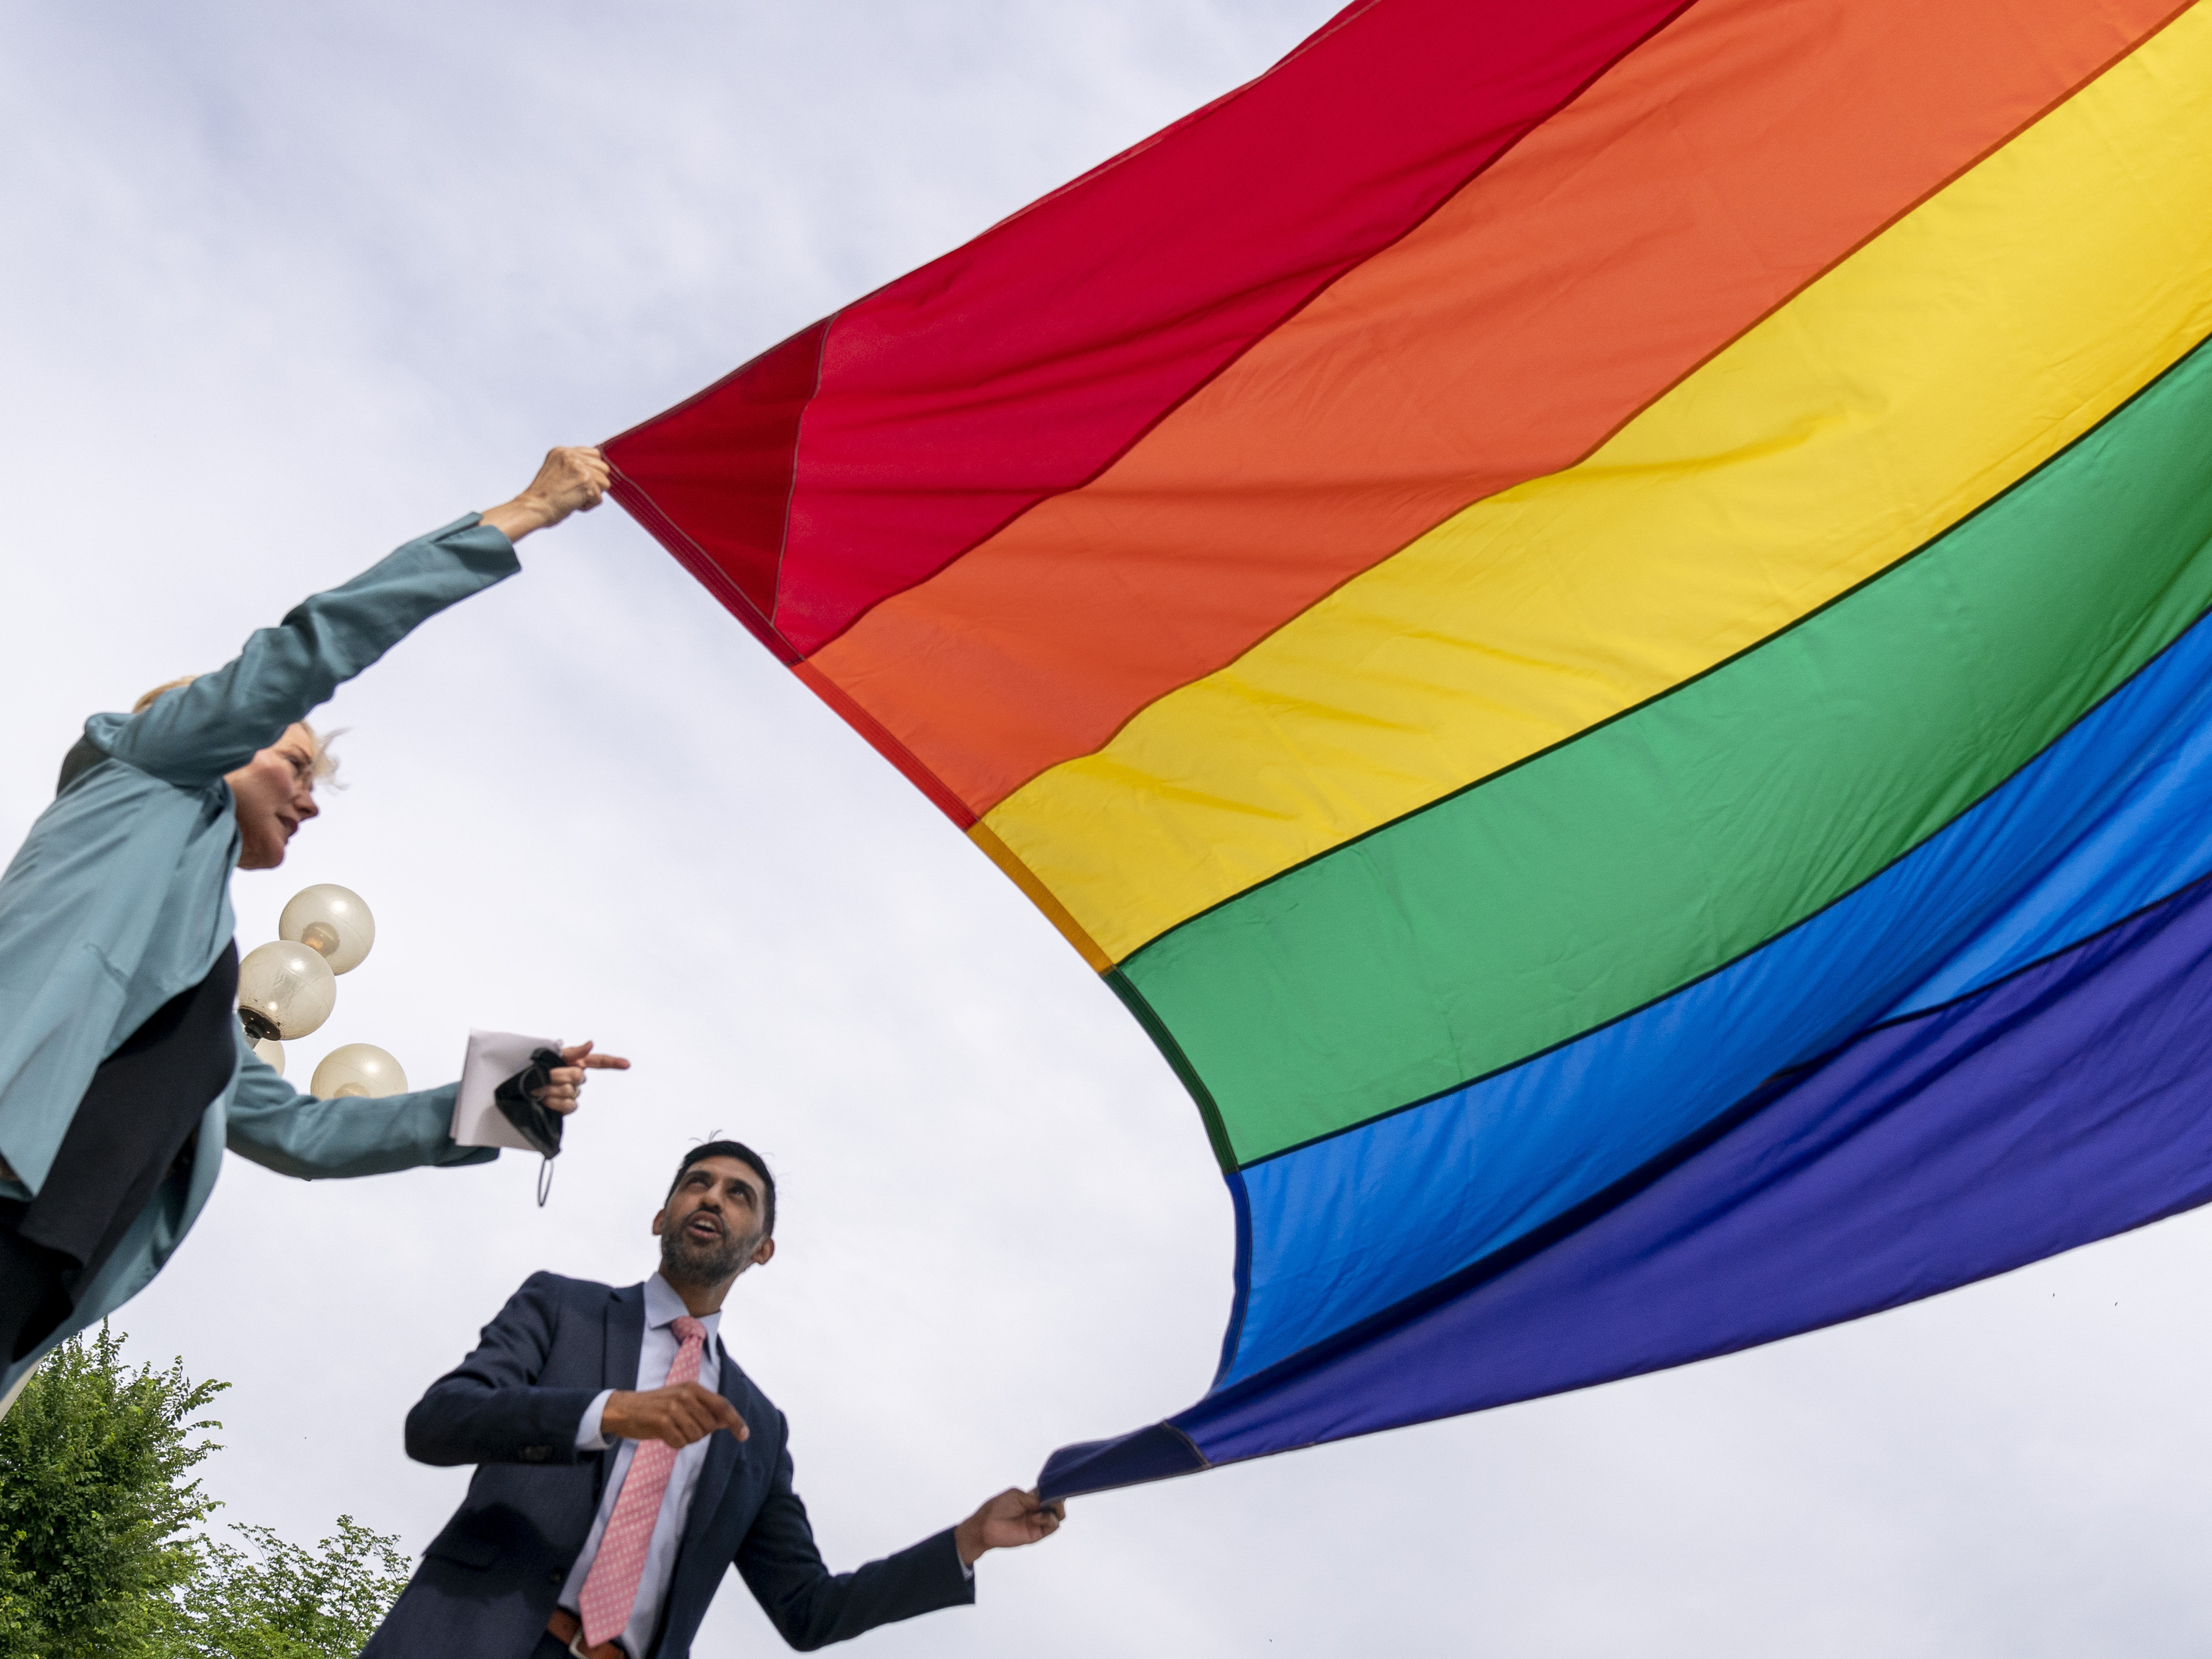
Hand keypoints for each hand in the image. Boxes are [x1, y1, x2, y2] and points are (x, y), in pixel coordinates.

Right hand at [480, 446, 611, 542]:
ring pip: (604, 483)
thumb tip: (595, 471)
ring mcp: (580, 468)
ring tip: (573, 497)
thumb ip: (573, 467)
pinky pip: (599, 499)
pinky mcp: (586, 482)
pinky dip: (588, 506)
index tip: (580, 482)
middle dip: (595, 482)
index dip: (592, 470)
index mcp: (562, 451)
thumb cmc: (542, 496)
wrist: (533, 508)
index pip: (594, 454)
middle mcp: (571, 456)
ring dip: (592, 495)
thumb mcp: (556, 471)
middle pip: (603, 468)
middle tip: (576, 491)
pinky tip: (572, 504)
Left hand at [534, 1040, 629, 1116]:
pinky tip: (545, 1100)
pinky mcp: (566, 1107)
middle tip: (545, 1076)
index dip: (613, 1062)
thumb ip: (573, 1051)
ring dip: (552, 1090)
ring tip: (540, 1089)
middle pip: (579, 1077)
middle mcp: (576, 1079)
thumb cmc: (535, 1069)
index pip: (598, 1062)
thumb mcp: (551, 1056)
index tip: (627, 1064)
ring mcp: (572, 1094)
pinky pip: (569, 1105)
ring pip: (571, 1092)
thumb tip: (591, 1044)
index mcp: (575, 1063)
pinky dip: (555, 1103)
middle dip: (559, 1075)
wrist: (520, 1088)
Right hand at [599, 1382, 747, 1450]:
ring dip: (686, 1438)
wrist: (624, 1409)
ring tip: (672, 1429)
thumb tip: (728, 1421)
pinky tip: (664, 1434)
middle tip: (681, 1426)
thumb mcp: (681, 1399)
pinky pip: (681, 1443)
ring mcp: (673, 1408)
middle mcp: (685, 1395)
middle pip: (710, 1426)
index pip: (722, 1405)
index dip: (735, 1421)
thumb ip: (704, 1408)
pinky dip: (674, 1443)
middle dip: (700, 1432)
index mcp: (693, 1388)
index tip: (744, 1435)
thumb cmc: (655, 1406)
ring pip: (696, 1436)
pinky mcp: (662, 1422)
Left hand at [953, 1489, 1064, 1567]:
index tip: (1059, 1487)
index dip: (1056, 1490)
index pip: (1050, 1493)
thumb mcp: (1017, 1495)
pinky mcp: (1037, 1533)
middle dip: (1059, 1499)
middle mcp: (1037, 1509)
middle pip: (1057, 1504)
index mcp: (1032, 1498)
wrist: (986, 1526)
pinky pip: (1052, 1526)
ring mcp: (1038, 1522)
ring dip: (1055, 1510)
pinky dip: (1050, 1519)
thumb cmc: (997, 1508)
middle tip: (1055, 1498)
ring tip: (1043, 1509)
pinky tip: (1037, 1517)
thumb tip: (1049, 1498)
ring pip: (1058, 1516)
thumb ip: (1034, 1497)